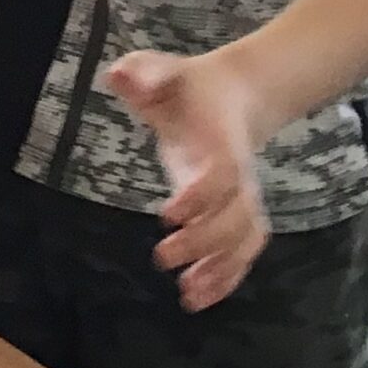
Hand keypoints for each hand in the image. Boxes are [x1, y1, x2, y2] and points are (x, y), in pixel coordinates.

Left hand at [106, 50, 269, 310]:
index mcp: (221, 141)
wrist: (234, 94)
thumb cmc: (188, 85)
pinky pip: (243, 251)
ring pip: (244, 240)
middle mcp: (238, 174)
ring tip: (187, 296)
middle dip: (204, 242)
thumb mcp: (161, 69)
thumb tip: (122, 76)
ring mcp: (243, 196)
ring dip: (220, 270)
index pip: (221, 175)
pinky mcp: (238, 213)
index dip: (200, 197)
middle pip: (235, 216)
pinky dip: (228, 278)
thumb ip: (144, 72)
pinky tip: (200, 299)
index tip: (167, 215)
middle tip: (162, 257)